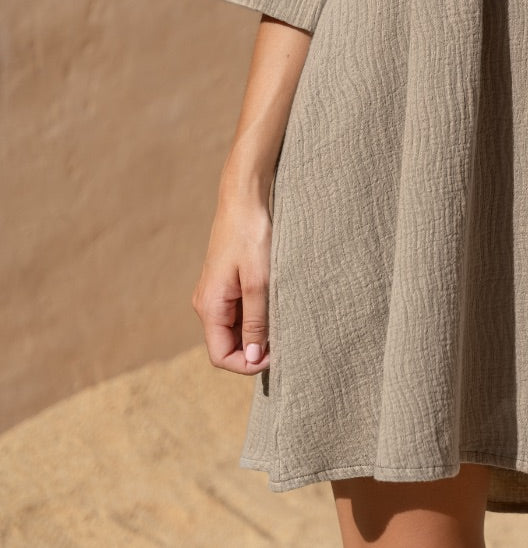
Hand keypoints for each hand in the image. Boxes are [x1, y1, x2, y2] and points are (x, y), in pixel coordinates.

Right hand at [191, 196, 272, 374]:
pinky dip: (257, 313)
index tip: (276, 354)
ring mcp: (216, 292)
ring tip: (282, 317)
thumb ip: (255, 322)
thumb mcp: (259, 282)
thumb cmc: (251, 235)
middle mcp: (207, 303)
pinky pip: (239, 310)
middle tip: (284, 336)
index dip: (247, 363)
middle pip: (227, 344)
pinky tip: (275, 301)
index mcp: (209, 306)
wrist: (244, 198)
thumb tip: (252, 359)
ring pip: (235, 327)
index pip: (221, 356)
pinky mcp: (226, 282)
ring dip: (257, 329)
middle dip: (254, 347)